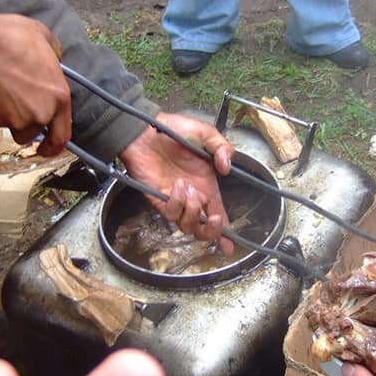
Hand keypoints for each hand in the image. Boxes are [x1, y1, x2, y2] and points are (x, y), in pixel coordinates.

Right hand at [0, 8, 71, 155]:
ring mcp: (14, 119)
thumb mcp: (42, 35)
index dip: (54, 146)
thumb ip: (54, 53)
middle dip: (25, 125)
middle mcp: (39, 113)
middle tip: (16, 111)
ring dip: (6, 115)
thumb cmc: (7, 38)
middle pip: (33, 132)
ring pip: (11, 126)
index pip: (62, 134)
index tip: (48, 148)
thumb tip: (54, 59)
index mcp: (58, 96)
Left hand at [119, 113, 235, 254]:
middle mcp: (192, 197)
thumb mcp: (205, 133)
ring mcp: (175, 200)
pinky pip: (171, 214)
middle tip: (213, 218)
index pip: (217, 214)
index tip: (230, 245)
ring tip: (190, 190)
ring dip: (194, 211)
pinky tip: (176, 185)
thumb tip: (227, 168)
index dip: (224, 232)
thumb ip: (222, 147)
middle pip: (203, 230)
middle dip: (212, 231)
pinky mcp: (159, 200)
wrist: (145, 130)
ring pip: (188, 226)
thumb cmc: (172, 130)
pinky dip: (177, 203)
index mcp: (206, 185)